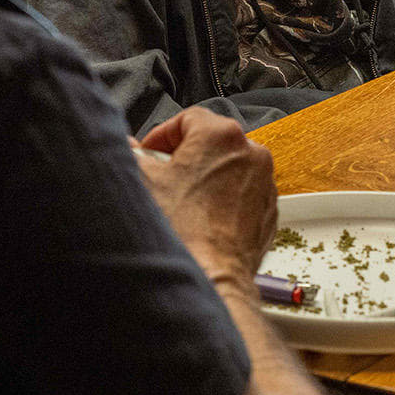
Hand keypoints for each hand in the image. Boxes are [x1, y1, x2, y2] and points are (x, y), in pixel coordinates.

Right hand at [135, 107, 277, 285]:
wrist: (213, 276)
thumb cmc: (182, 231)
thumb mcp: (143, 181)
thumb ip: (132, 154)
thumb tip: (126, 146)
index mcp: (220, 134)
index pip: (187, 118)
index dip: (162, 135)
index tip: (150, 152)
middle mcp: (251, 152)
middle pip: (210, 141)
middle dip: (184, 156)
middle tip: (162, 176)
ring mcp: (264, 181)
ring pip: (228, 167)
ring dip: (206, 177)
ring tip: (182, 201)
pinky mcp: (268, 208)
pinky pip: (242, 192)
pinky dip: (224, 198)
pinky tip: (201, 218)